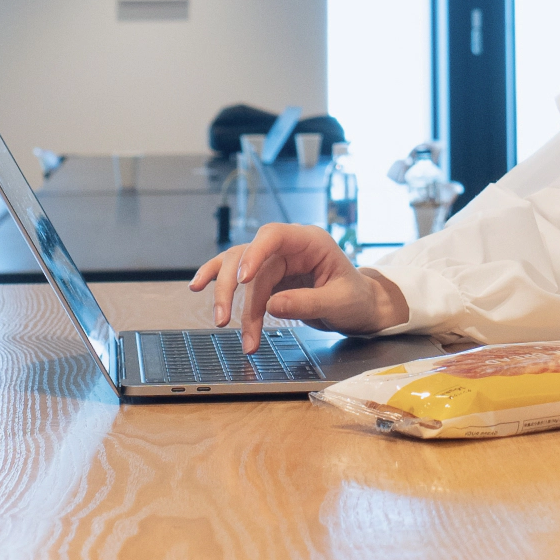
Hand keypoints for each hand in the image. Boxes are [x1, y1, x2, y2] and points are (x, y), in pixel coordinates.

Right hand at [189, 223, 408, 351]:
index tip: (243, 279)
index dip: (254, 253)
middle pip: (249, 257)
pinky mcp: (268, 278)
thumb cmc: (356, 300)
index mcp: (310, 242)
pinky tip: (199, 287)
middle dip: (234, 289)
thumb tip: (272, 306)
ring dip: (227, 296)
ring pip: (239, 269)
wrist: (360, 308)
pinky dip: (221, 285)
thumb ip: (308, 303)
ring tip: (222, 324)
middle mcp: (289, 246)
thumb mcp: (339, 303)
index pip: (274, 235)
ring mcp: (276, 261)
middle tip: (226, 321)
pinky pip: (239, 278)